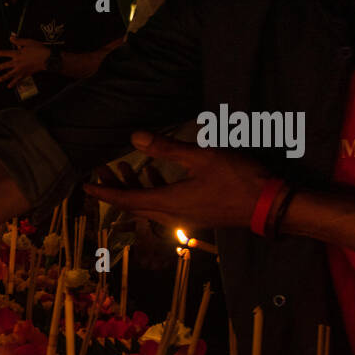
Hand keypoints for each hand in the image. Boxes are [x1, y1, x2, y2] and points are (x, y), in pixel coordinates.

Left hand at [0, 36, 49, 86]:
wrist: (47, 58)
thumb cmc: (38, 49)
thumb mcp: (28, 42)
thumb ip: (19, 41)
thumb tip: (11, 38)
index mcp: (17, 54)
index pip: (6, 53)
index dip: (1, 53)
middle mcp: (17, 63)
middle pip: (6, 65)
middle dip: (1, 67)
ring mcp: (21, 70)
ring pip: (10, 74)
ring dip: (4, 77)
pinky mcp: (25, 74)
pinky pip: (18, 80)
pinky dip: (14, 83)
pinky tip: (10, 86)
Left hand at [83, 131, 270, 229]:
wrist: (269, 205)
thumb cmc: (237, 179)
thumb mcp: (201, 157)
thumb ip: (167, 147)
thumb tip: (134, 137)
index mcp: (168, 203)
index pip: (126, 200)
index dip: (104, 192)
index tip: (85, 185)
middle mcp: (171, 216)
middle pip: (133, 205)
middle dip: (114, 189)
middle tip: (99, 171)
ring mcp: (184, 218)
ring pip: (148, 205)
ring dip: (134, 188)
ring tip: (124, 167)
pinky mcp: (195, 214)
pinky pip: (163, 205)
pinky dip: (153, 191)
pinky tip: (155, 175)